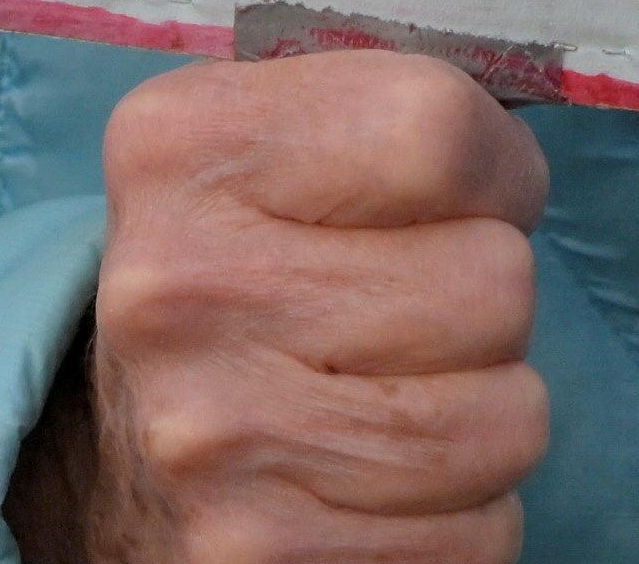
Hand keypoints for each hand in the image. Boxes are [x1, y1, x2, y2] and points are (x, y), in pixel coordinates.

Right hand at [9, 49, 549, 563]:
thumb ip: (392, 117)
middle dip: (488, 301)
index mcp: (181, 150)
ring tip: (404, 397)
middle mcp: (178, 290)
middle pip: (494, 282)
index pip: (435, 130)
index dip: (495, 169)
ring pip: (507, 420)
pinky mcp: (259, 559)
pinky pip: (478, 536)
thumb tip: (519, 161)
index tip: (462, 201)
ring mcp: (213, 439)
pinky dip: (465, 515)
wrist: (119, 450)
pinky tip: (387, 484)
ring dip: (489, 413)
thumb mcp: (269, 148)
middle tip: (416, 314)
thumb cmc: (244, 274)